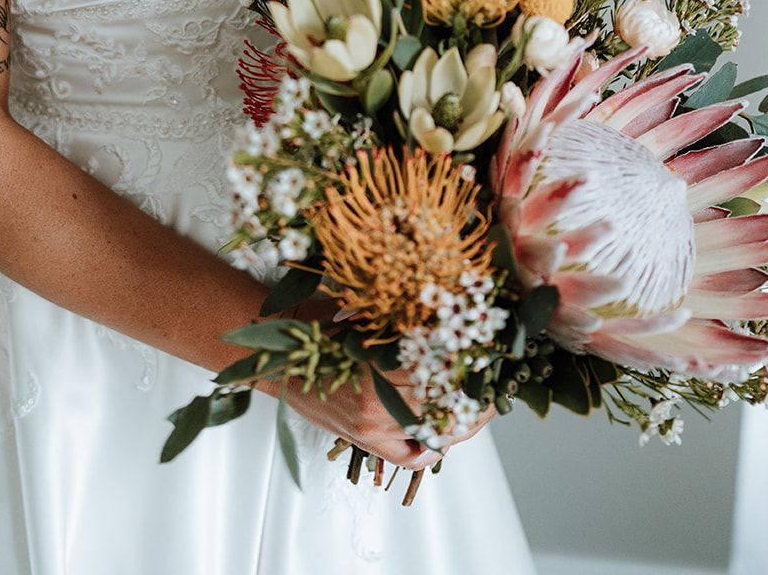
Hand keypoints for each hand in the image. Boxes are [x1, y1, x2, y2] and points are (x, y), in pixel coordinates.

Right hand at [265, 293, 495, 468]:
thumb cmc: (317, 323)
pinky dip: (431, 448)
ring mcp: (372, 426)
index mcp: (380, 360)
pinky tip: (445, 436)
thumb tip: (449, 314)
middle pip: (444, 400)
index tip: (490, 352)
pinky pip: (409, 456)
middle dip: (473, 391)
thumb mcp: (362, 312)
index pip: (441, 366)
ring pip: (433, 428)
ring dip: (460, 418)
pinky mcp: (363, 440)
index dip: (470, 361)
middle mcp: (379, 399)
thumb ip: (401, 321)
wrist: (274, 354)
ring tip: (479, 405)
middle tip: (493, 380)